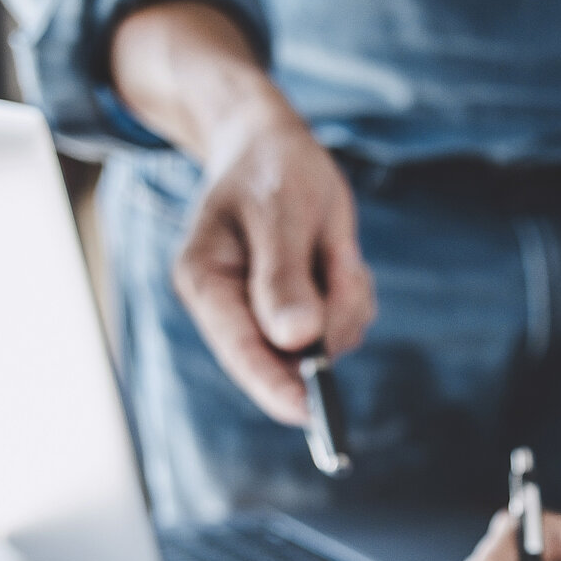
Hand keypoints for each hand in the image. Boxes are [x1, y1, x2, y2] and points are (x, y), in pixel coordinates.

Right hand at [172, 107, 374, 423]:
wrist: (274, 147)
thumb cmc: (270, 172)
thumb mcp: (281, 212)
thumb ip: (284, 276)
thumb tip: (296, 339)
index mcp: (206, 282)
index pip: (241, 350)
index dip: (276, 386)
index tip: (308, 413)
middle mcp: (230, 307)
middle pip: (291, 355)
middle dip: (332, 318)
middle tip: (341, 258)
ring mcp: (266, 314)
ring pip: (330, 341)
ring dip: (348, 299)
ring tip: (334, 247)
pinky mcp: (300, 312)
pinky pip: (346, 323)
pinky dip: (354, 293)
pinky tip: (338, 254)